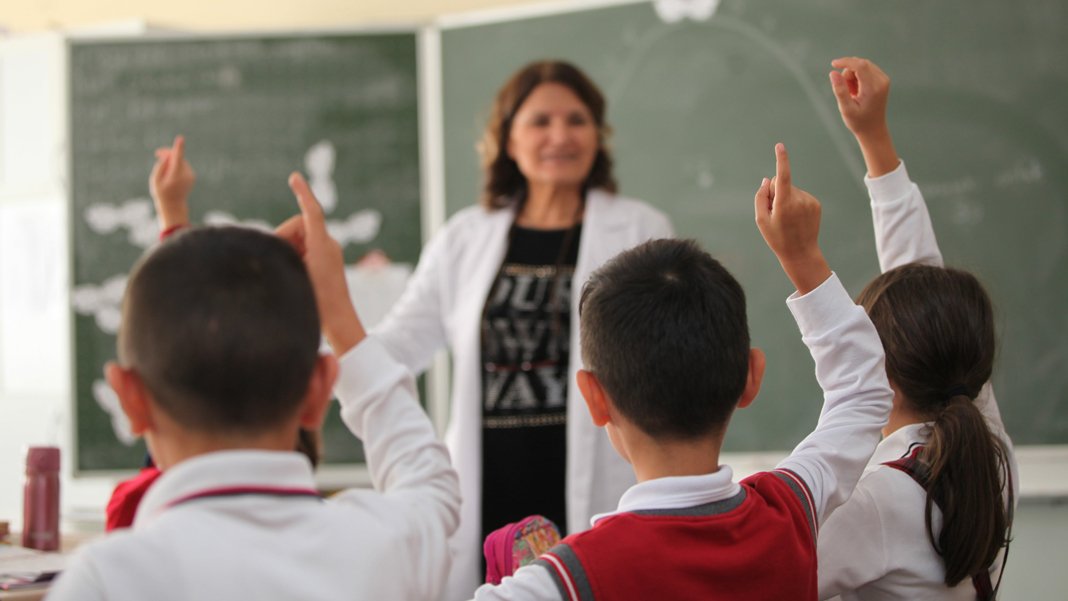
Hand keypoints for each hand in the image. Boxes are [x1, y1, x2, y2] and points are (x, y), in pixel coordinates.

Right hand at [149, 135, 194, 230]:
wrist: (174, 204)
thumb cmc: (161, 193)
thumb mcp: (155, 180)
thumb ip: (160, 167)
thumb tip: (167, 156)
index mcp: (176, 175)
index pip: (177, 159)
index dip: (178, 148)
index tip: (180, 138)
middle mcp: (186, 174)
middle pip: (177, 157)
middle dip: (168, 154)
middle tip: (157, 153)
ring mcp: (190, 175)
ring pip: (180, 160)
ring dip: (171, 160)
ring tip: (163, 169)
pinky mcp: (192, 175)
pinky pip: (183, 165)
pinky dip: (176, 165)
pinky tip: (170, 173)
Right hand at [276, 172, 365, 354]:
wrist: (340, 323)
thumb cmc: (319, 304)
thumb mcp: (297, 279)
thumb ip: (286, 258)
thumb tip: (276, 248)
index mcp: (322, 245)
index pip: (311, 213)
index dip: (303, 194)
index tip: (294, 178)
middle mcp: (327, 245)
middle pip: (297, 226)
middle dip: (284, 239)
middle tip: (281, 263)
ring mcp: (327, 253)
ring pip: (298, 238)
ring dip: (288, 250)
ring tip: (291, 273)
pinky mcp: (325, 262)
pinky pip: (304, 249)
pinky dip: (294, 256)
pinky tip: (292, 273)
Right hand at [754, 143, 831, 294]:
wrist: (801, 253)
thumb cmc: (777, 238)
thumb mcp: (761, 220)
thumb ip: (761, 197)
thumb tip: (767, 180)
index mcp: (784, 204)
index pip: (782, 176)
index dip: (781, 160)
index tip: (780, 146)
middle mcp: (798, 199)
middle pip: (781, 184)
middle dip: (775, 193)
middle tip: (776, 215)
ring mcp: (809, 201)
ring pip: (791, 190)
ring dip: (786, 200)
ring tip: (788, 220)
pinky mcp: (815, 203)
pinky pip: (800, 196)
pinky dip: (796, 203)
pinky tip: (796, 219)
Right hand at [829, 57, 898, 176]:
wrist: (873, 129)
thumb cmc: (858, 121)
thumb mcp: (846, 108)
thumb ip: (840, 90)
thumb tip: (833, 72)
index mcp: (873, 88)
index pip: (860, 65)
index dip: (846, 62)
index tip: (833, 64)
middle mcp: (881, 81)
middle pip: (861, 64)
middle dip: (848, 73)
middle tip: (847, 91)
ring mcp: (883, 79)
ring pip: (863, 66)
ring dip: (853, 75)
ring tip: (852, 93)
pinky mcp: (882, 79)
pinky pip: (867, 69)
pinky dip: (858, 76)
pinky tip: (857, 90)